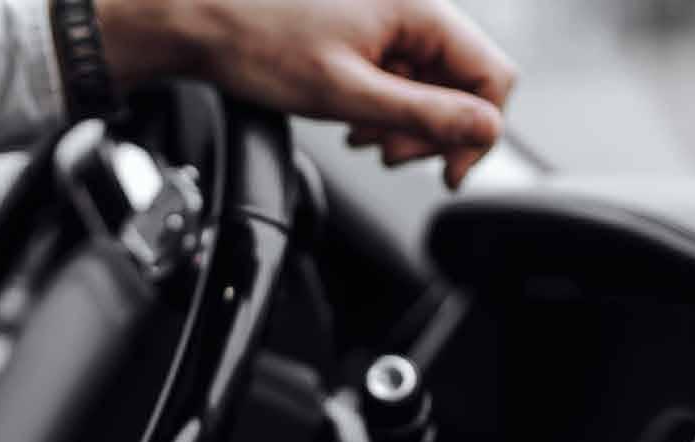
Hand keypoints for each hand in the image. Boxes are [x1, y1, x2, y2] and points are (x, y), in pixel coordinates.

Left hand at [96, 0, 516, 187]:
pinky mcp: (369, 31)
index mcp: (420, 9)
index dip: (478, 132)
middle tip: (390, 155)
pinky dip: (384, 106)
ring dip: (405, 122)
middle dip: (434, 130)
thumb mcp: (348, 93)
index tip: (447, 171)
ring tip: (362, 135)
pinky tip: (353, 119)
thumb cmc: (260, 43)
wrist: (201, 18)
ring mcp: (391, 19)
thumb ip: (424, 114)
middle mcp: (413, 7)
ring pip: (431, 84)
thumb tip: (486, 131)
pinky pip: (401, 75)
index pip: (492, 76)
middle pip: (463, 83)